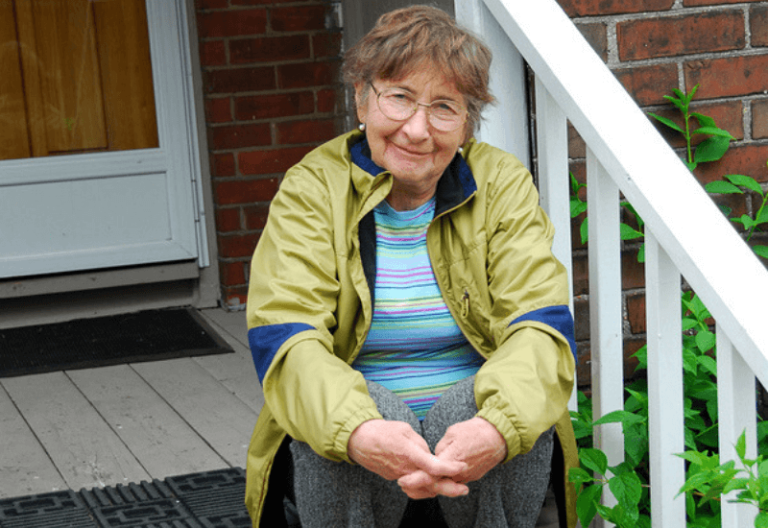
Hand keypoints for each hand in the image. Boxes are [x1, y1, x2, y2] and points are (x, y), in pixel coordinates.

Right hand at [347, 419, 466, 481]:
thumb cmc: (382, 431)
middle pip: (430, 484)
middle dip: (449, 489)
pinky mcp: (393, 477)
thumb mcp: (404, 429)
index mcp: (409, 453)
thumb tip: (429, 453)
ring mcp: (398, 475)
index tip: (462, 466)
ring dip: (438, 489)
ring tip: (453, 487)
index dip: (449, 468)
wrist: (359, 440)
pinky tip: (433, 484)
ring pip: (421, 488)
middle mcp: (405, 468)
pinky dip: (424, 487)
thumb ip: (420, 443)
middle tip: (464, 489)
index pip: (433, 466)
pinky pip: (412, 486)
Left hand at [397, 417, 505, 496]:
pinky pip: (453, 482)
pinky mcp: (471, 477)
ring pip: (444, 485)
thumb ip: (439, 447)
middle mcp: (459, 472)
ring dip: (428, 486)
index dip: (414, 478)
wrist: (497, 436)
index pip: (429, 474)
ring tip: (412, 484)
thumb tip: (433, 456)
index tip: (402, 480)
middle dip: (418, 486)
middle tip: (403, 484)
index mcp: (451, 459)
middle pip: (435, 485)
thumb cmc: (474, 431)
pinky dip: (442, 482)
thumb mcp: (452, 433)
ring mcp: (466, 477)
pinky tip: (431, 480)